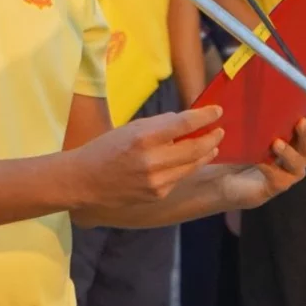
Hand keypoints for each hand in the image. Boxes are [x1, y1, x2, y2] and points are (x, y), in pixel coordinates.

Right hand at [72, 106, 224, 207]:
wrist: (85, 181)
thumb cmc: (106, 148)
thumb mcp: (131, 128)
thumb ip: (159, 125)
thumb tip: (184, 121)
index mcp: (144, 138)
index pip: (183, 124)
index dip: (204, 117)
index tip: (217, 111)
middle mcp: (153, 161)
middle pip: (195, 147)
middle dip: (212, 137)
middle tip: (220, 130)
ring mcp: (157, 181)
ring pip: (192, 165)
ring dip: (205, 153)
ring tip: (212, 145)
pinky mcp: (158, 194)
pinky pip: (180, 177)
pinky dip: (189, 166)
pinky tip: (191, 160)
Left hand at [221, 118, 305, 210]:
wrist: (221, 179)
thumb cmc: (236, 150)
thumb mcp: (246, 130)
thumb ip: (253, 114)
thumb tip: (247, 84)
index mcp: (290, 141)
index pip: (305, 127)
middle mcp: (294, 158)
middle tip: (300, 122)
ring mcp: (286, 174)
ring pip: (297, 165)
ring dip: (289, 153)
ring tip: (277, 143)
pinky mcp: (274, 187)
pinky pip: (278, 178)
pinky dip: (270, 169)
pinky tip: (260, 162)